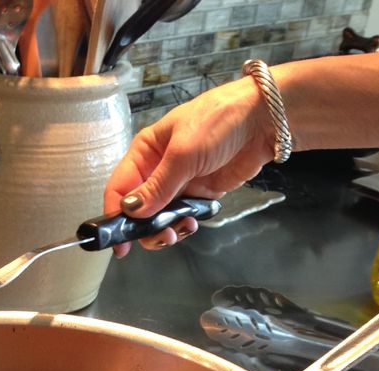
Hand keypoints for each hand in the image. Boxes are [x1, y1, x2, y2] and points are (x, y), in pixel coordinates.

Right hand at [103, 76, 273, 254]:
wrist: (263, 120)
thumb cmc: (219, 122)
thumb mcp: (183, 153)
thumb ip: (157, 186)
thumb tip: (131, 211)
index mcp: (146, 152)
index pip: (119, 188)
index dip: (115, 215)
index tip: (120, 241)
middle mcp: (157, 170)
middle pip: (138, 209)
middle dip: (144, 228)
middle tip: (160, 237)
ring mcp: (178, 184)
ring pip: (159, 218)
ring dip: (164, 230)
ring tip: (178, 232)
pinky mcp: (198, 195)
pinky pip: (182, 218)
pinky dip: (183, 227)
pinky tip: (191, 225)